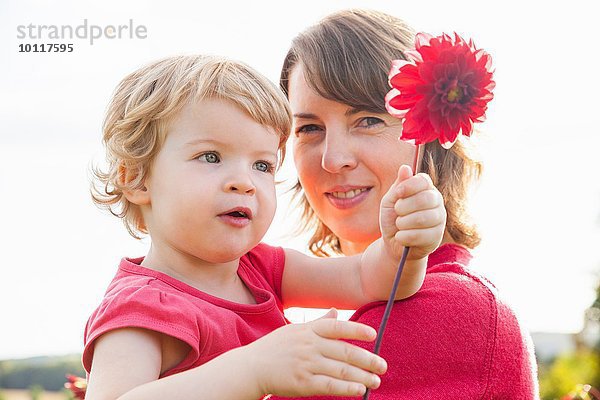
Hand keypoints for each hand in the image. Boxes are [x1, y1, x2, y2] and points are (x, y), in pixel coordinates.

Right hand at [244, 309, 386, 396]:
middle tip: (383, 366)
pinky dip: (346, 388)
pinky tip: (359, 390)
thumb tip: (335, 311)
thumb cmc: (276, 347)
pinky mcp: (302, 383)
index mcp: (309, 330)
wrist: (251, 367)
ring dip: (362, 376)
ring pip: (341, 371)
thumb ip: (318, 322)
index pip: (337, 328)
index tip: (374, 335)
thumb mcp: (295, 330)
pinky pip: (329, 386)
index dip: (357, 331)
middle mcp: (309, 346)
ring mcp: (306, 364)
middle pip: (344, 352)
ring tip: (376, 381)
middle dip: (368, 360)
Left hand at [380, 164, 445, 260]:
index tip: (398, 194)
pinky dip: (403, 237)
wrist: (394, 244)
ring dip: (402, 223)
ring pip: (422, 218)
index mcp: (426, 189)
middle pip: (424, 199)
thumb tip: (405, 168)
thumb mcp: (390, 201)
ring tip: (399, 225)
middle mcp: (437, 202)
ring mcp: (439, 220)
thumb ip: (398, 186)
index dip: (409, 186)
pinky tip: (401, 237)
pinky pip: (419, 235)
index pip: (424, 181)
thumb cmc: (392, 218)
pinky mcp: (437, 237)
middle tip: (397, 213)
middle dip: (403, 207)